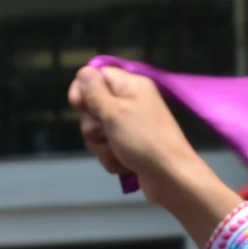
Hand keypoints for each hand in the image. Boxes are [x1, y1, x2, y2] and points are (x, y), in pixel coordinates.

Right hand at [70, 65, 199, 194]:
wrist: (169, 176)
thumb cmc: (143, 140)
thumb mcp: (114, 112)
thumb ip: (95, 92)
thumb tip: (83, 72)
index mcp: (130, 85)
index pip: (97, 75)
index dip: (83, 89)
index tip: (77, 104)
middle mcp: (130, 101)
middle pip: (93, 106)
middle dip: (93, 125)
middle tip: (106, 133)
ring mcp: (130, 125)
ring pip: (97, 131)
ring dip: (102, 145)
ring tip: (118, 152)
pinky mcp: (129, 145)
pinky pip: (107, 147)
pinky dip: (111, 157)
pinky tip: (124, 163)